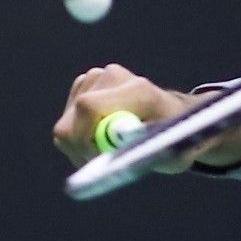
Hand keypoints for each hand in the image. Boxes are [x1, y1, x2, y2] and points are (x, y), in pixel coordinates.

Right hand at [52, 64, 205, 172]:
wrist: (174, 116)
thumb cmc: (174, 138)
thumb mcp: (169, 154)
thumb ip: (140, 156)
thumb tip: (108, 164)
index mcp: (139, 91)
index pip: (88, 107)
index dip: (85, 140)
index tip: (100, 159)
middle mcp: (113, 77)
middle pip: (70, 122)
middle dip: (82, 150)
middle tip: (105, 161)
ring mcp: (96, 78)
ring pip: (65, 126)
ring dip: (81, 147)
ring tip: (110, 150)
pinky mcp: (84, 84)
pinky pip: (66, 123)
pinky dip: (79, 138)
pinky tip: (102, 137)